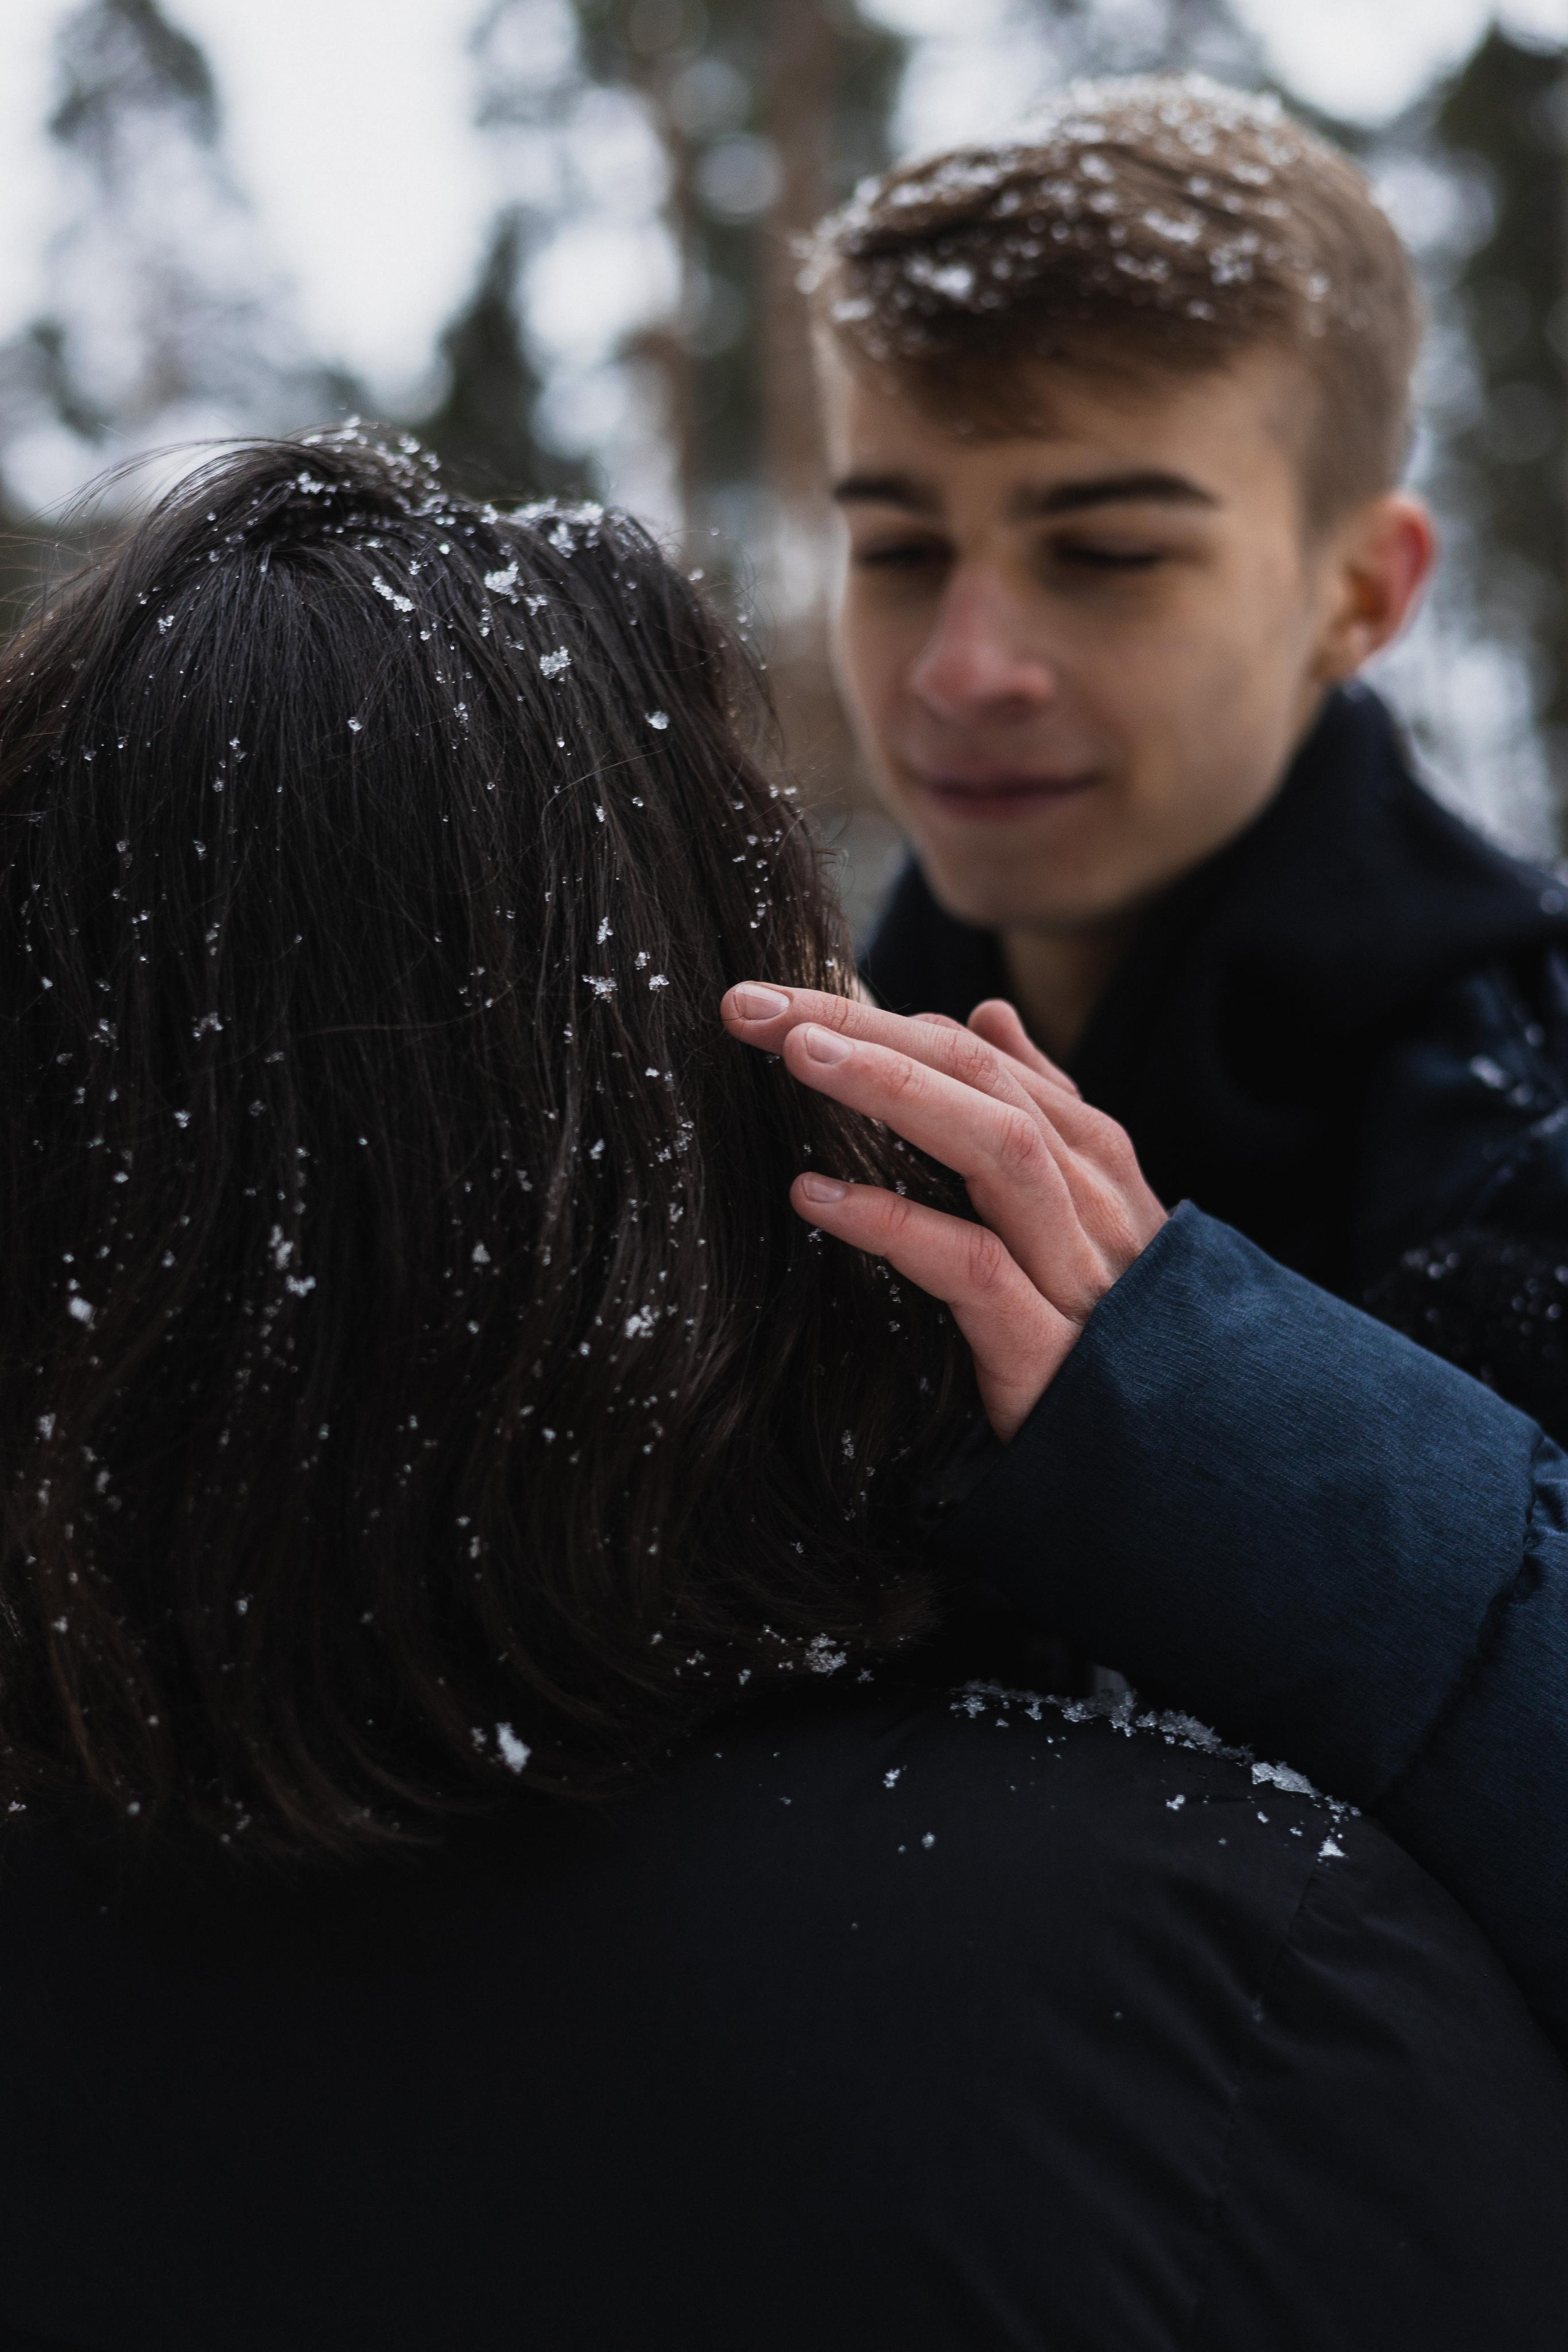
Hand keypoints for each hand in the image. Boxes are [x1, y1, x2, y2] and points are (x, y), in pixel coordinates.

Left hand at [720, 984, 1165, 1440]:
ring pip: (998, 1150)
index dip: (877, 1017)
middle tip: (754, 1004)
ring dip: (892, 1091)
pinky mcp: (1051, 1354)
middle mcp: (1095, 1202)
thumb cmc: (1105, 1340)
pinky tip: (816, 1196)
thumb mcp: (1073, 1219)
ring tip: (797, 1057)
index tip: (777, 997)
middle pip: (982, 1082)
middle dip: (867, 1030)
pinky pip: (975, 1269)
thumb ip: (1034, 1116)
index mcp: (1093, 1163)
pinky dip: (895, 1223)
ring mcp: (1079, 1275)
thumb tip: (984, 1016)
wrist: (1172, 1476)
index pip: (979, 1057)